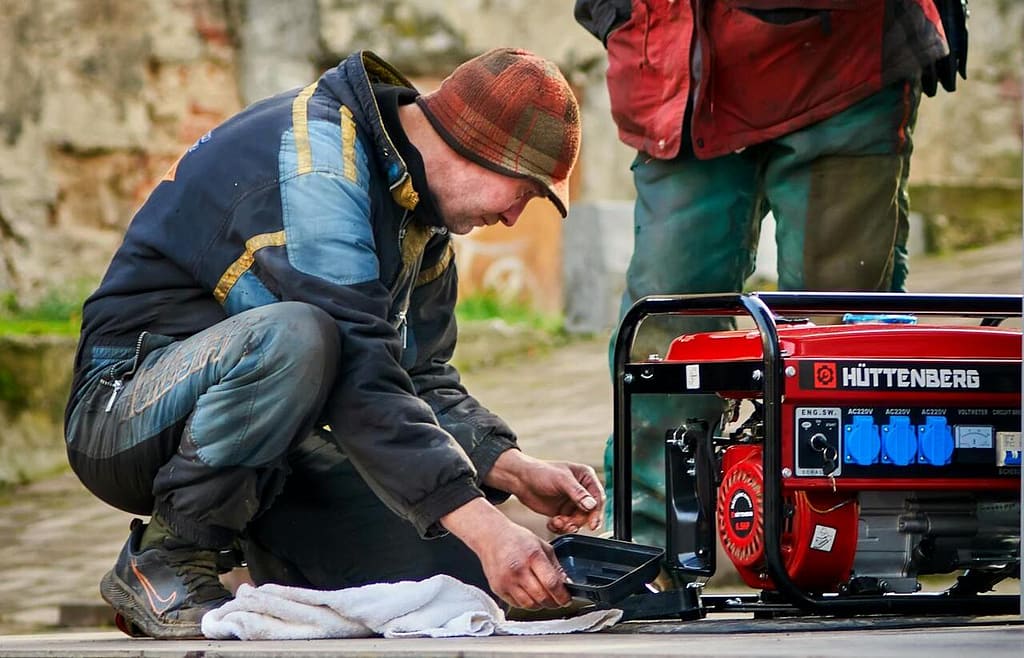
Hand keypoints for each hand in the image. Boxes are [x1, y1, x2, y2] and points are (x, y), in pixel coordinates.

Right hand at [441, 498, 571, 608]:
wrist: (491, 536)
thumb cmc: (516, 539)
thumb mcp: (541, 545)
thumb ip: (555, 565)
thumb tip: (565, 583)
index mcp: (532, 556)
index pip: (552, 583)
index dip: (562, 595)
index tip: (566, 598)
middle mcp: (518, 569)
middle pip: (541, 597)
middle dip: (554, 602)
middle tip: (558, 600)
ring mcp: (506, 580)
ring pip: (529, 605)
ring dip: (540, 605)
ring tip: (544, 598)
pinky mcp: (498, 588)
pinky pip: (517, 604)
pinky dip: (526, 604)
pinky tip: (529, 595)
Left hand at [485, 451, 604, 534]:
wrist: (520, 480)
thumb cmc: (540, 472)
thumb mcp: (561, 480)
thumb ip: (578, 493)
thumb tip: (591, 505)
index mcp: (585, 478)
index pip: (598, 498)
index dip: (596, 512)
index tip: (592, 524)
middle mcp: (581, 491)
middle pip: (589, 513)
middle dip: (578, 521)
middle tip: (567, 523)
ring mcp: (571, 503)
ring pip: (578, 521)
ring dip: (568, 525)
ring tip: (557, 522)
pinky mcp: (562, 512)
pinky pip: (567, 525)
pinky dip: (560, 527)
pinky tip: (552, 522)